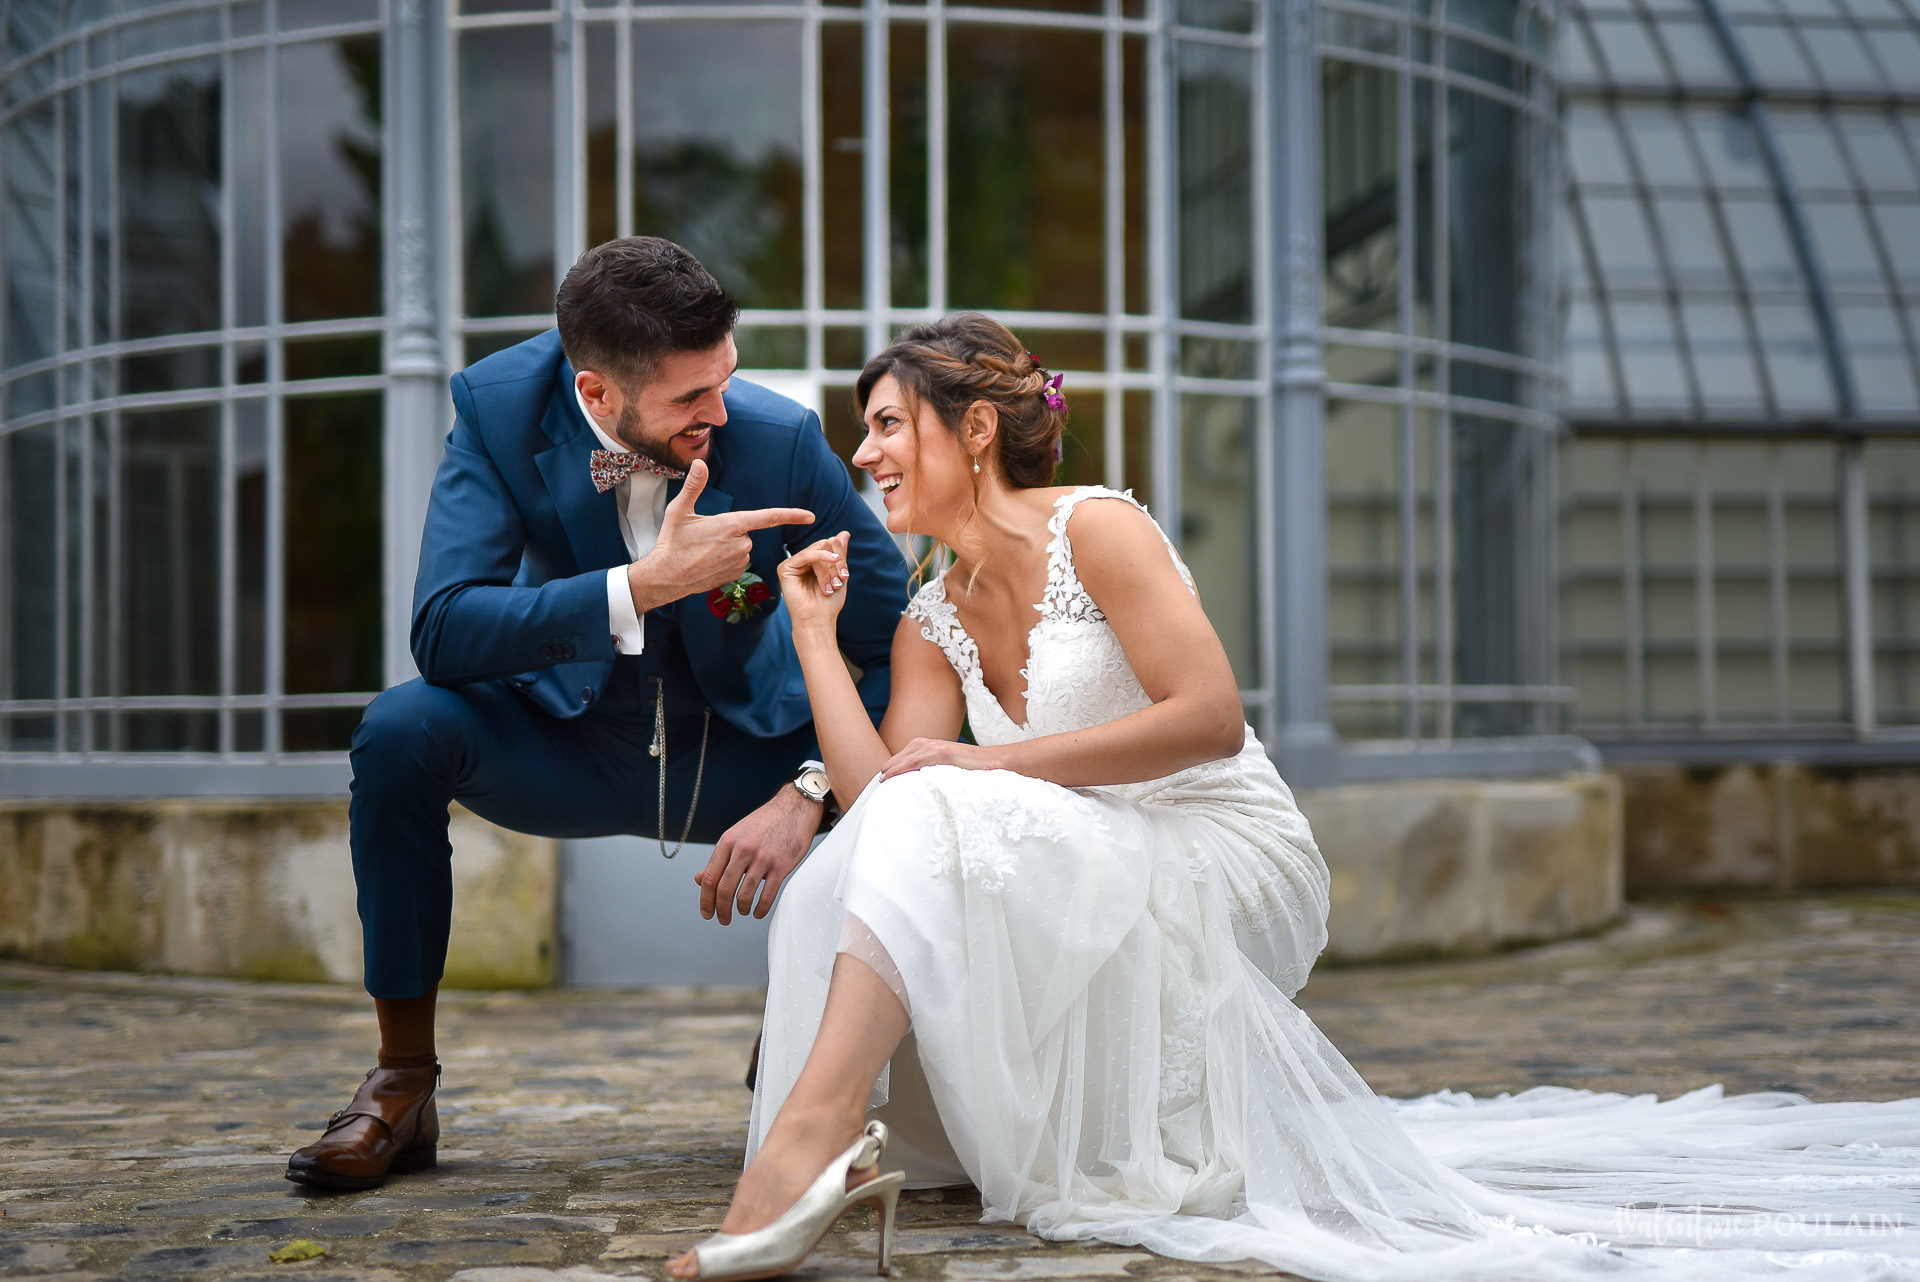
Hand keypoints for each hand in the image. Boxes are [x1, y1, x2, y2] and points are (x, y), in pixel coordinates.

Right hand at [629, 460, 813, 611]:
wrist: (665, 576)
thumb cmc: (671, 542)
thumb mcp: (679, 510)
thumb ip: (694, 485)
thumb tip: (699, 462)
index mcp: (731, 525)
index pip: (768, 517)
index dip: (791, 515)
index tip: (811, 516)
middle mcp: (740, 544)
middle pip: (745, 531)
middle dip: (730, 531)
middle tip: (704, 538)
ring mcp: (739, 562)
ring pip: (741, 547)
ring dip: (727, 546)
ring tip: (702, 551)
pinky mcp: (735, 575)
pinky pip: (737, 561)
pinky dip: (725, 560)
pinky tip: (706, 563)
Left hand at [694, 782, 823, 923]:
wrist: (795, 808)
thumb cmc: (765, 822)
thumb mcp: (736, 835)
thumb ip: (719, 859)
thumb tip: (700, 879)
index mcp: (728, 842)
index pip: (710, 877)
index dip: (705, 899)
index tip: (707, 912)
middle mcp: (743, 850)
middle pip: (724, 889)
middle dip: (721, 910)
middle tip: (723, 919)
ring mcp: (763, 858)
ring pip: (744, 894)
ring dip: (741, 909)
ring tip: (742, 911)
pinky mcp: (781, 865)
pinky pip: (767, 895)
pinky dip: (760, 909)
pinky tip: (758, 912)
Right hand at [776, 532, 852, 633]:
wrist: (818, 620)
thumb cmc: (828, 603)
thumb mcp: (839, 575)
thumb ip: (840, 554)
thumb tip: (844, 532)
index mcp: (814, 562)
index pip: (828, 546)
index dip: (840, 557)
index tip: (846, 576)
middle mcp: (802, 561)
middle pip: (823, 545)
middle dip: (835, 561)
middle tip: (841, 579)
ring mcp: (792, 564)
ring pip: (817, 550)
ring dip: (829, 568)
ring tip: (833, 585)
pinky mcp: (785, 569)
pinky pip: (805, 555)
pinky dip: (820, 558)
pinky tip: (830, 562)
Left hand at [877, 737, 997, 779]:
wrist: (1000, 762)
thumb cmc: (979, 770)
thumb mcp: (955, 771)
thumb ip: (941, 774)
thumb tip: (930, 789)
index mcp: (935, 747)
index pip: (908, 755)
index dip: (894, 765)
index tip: (883, 778)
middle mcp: (934, 744)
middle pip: (904, 754)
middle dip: (890, 765)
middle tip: (877, 780)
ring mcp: (939, 747)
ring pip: (908, 755)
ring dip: (892, 766)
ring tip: (882, 778)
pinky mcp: (944, 753)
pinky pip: (917, 760)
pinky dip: (902, 766)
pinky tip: (892, 775)